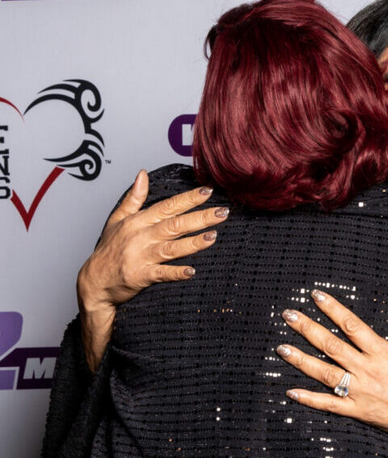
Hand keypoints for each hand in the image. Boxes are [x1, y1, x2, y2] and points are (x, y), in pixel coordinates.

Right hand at [77, 170, 227, 370]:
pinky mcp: (141, 276)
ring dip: (193, 243)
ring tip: (213, 236)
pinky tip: (192, 271)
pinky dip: (176, 273)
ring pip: (171, 248)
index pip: (167, 206)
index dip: (188, 198)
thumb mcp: (117, 220)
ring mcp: (141, 257)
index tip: (208, 191)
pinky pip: (161, 274)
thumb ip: (134, 198)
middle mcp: (141, 237)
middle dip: (200, 218)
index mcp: (138, 221)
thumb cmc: (108, 250)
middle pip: (174, 225)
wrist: (94, 282)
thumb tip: (143, 174)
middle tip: (223, 212)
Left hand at [276, 289, 387, 457]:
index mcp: (383, 352)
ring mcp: (360, 392)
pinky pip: (330, 405)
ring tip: (281, 348)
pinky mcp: (358, 411)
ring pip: (325, 374)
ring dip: (302, 360)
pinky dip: (310, 399)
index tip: (316, 296)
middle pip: (331, 346)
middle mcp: (368, 371)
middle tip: (288, 315)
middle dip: (308, 328)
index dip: (332, 308)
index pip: (351, 325)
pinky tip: (291, 391)